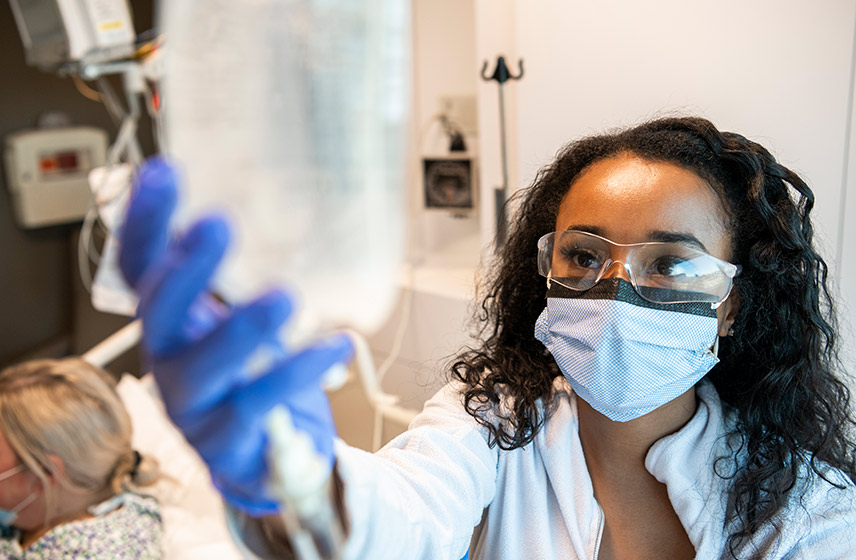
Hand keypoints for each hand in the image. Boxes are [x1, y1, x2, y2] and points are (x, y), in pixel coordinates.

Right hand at [119, 157, 352, 514]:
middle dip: (186, 268)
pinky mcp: (229, 442)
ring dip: (240, 329)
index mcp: (172, 321)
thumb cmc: (256, 376)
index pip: (140, 267)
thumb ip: (240, 277)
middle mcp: (171, 358)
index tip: (165, 171)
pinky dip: (299, 371)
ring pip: (204, 366)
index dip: (145, 223)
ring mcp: (194, 405)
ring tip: (282, 297)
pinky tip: (337, 343)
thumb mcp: (240, 319)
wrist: (274, 454)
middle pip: (160, 312)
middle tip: (217, 224)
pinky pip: (261, 404)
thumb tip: (274, 200)